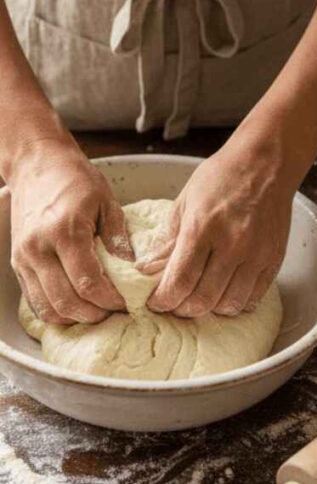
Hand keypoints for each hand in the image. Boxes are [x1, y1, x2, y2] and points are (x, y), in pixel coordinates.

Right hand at [8, 140, 132, 323]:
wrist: (36, 165)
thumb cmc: (75, 180)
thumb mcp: (107, 202)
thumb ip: (118, 238)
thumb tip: (133, 270)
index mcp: (65, 232)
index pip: (89, 283)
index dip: (110, 301)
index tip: (128, 303)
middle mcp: (39, 249)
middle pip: (66, 302)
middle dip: (94, 315)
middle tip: (115, 313)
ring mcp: (24, 258)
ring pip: (47, 307)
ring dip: (74, 317)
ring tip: (98, 312)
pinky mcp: (17, 262)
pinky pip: (34, 299)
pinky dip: (55, 310)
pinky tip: (77, 306)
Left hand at [141, 140, 291, 317]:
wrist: (265, 164)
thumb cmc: (222, 177)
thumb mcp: (185, 201)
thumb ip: (168, 239)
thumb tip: (147, 269)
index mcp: (203, 228)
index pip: (180, 282)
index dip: (163, 300)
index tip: (155, 302)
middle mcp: (232, 244)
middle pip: (203, 299)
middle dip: (182, 308)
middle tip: (175, 303)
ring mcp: (257, 254)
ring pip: (230, 304)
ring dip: (210, 308)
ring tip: (200, 298)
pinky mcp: (274, 258)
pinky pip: (254, 296)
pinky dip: (236, 302)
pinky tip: (225, 293)